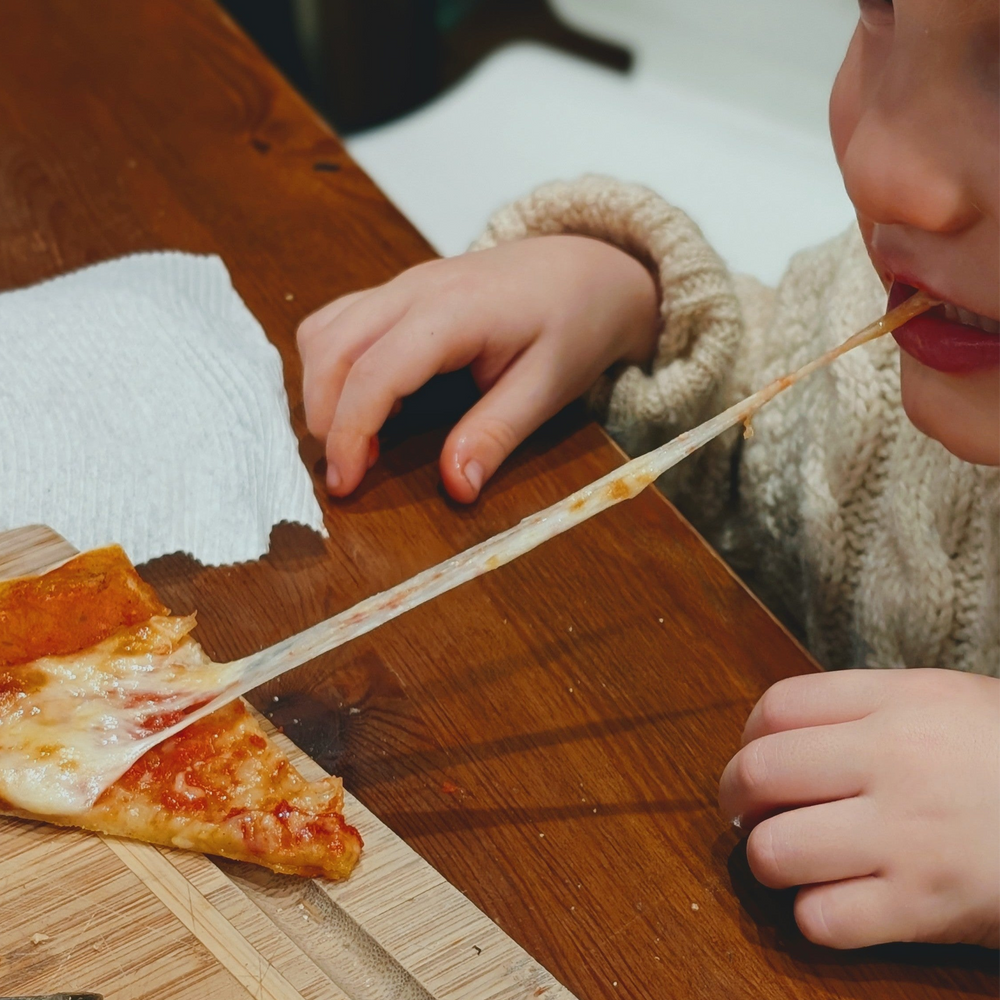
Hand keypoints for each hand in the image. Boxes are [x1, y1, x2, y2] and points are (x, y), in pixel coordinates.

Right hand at [297, 235, 658, 500]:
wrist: (584, 269)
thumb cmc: (572, 323)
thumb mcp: (546, 388)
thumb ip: (495, 435)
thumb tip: (455, 488)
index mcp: (453, 311)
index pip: (374, 372)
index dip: (349, 432)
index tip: (345, 484)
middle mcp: (414, 289)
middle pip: (330, 347)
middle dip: (323, 416)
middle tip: (346, 473)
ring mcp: (401, 285)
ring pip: (323, 331)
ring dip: (322, 390)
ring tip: (358, 440)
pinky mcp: (397, 293)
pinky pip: (338, 323)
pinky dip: (334, 367)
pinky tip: (372, 403)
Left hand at [719, 668, 999, 948]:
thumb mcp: (946, 702)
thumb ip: (863, 707)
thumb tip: (777, 733)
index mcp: (897, 702)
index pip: (776, 707)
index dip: (748, 738)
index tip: (758, 760)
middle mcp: (894, 761)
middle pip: (759, 773)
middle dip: (736, 799)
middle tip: (749, 814)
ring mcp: (907, 836)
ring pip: (775, 851)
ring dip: (769, 861)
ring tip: (791, 860)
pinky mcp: (926, 906)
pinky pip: (823, 920)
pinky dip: (814, 917)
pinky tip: (837, 902)